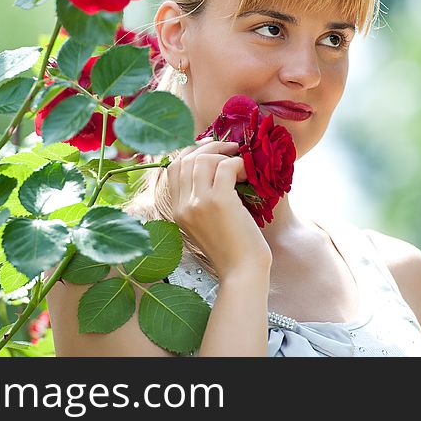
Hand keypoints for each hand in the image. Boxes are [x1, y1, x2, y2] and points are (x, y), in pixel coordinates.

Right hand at [166, 137, 272, 279]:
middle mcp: (183, 205)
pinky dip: (238, 163)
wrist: (242, 273)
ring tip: (240, 166)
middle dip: (210, 147)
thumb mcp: (205, 225)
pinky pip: (225, 166)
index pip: (174, 168)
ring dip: (225, 155)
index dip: (191, 152)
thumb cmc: (232, 250)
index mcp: (177, 211)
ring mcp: (198, 203)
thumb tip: (214, 168)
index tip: (211, 150)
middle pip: (187, 159)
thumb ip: (201, 201)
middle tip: (231, 149)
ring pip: (204, 159)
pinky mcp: (219, 202)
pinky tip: (247, 174)